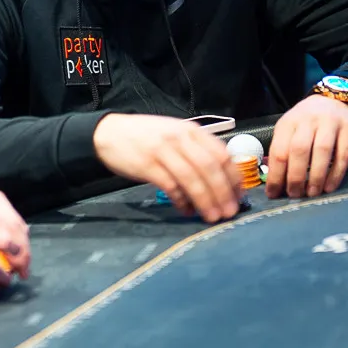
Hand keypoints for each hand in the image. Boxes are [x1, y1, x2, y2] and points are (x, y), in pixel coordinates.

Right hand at [93, 114, 241, 222]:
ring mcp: (162, 151)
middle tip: (229, 212)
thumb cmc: (144, 136)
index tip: (238, 196)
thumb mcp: (174, 133)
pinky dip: (181, 201)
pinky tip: (186, 210)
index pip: (221, 154)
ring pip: (192, 179)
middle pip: (209, 168)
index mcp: (190, 131)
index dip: (233, 178)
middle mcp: (179, 138)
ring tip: (212, 216)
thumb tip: (222, 179)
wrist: (108, 133)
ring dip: (205, 201)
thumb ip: (196, 150)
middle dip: (223, 193)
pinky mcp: (146, 165)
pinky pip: (171, 186)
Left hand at [266, 95, 347, 198]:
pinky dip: (336, 173)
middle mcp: (307, 120)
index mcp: (288, 123)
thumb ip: (282, 149)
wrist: (333, 100)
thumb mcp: (289, 129)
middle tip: (294, 194)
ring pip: (322, 151)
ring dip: (316, 176)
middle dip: (295, 176)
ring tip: (312, 193)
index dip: (275, 174)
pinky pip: (343, 154)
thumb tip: (274, 180)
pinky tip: (330, 186)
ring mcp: (329, 123)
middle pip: (299, 150)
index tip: (273, 193)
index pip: (278, 150)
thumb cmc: (306, 121)